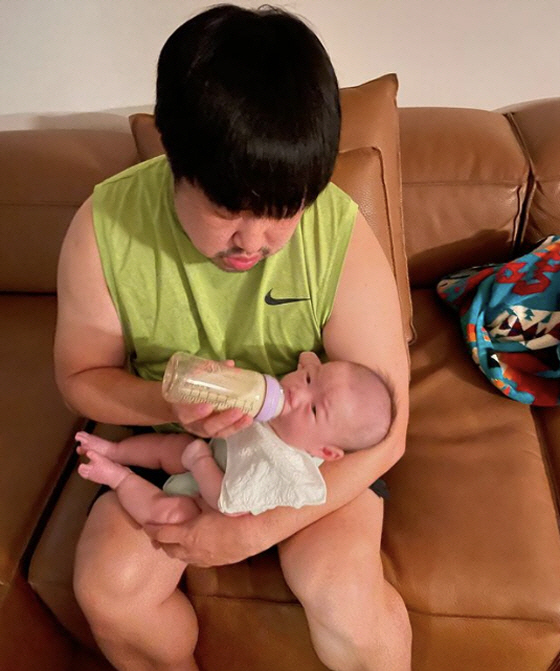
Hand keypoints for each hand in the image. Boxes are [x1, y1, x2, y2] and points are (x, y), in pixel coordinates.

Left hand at [144, 509, 260, 566]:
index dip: (153, 529)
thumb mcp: (210, 500)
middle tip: (156, 534)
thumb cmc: (232, 515)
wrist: (254, 533)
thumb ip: (196, 498)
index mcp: (187, 534)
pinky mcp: (216, 563)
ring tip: (172, 543)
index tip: (147, 524)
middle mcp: (192, 550)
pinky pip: (196, 561)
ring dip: (174, 549)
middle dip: (161, 541)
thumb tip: (188, 494)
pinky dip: (189, 555)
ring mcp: (204, 559)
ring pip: (182, 558)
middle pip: (169, 549)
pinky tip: (194, 550)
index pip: (162, 534)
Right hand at [167, 359, 252, 437]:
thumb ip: (207, 371)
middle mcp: (192, 424)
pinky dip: (237, 427)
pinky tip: (248, 420)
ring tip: (247, 417)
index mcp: (181, 410)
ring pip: (218, 432)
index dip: (195, 412)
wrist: (178, 404)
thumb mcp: (190, 379)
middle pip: (206, 426)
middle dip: (223, 420)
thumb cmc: (185, 390)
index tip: (208, 406)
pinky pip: (225, 432)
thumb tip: (230, 364)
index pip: (185, 414)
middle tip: (236, 411)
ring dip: (234, 425)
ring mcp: (203, 430)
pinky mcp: (213, 432)